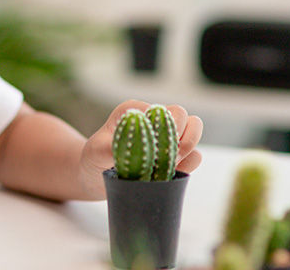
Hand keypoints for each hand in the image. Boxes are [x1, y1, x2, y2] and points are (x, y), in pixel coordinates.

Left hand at [79, 100, 203, 198]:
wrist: (96, 177)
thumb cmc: (94, 159)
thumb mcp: (96, 153)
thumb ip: (109, 148)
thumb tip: (128, 149)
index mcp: (135, 111)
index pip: (162, 111)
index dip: (165, 131)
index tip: (154, 151)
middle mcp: (154, 119)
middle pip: (184, 116)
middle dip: (180, 139)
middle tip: (165, 158)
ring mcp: (166, 137)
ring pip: (194, 131)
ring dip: (187, 150)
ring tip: (168, 165)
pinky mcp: (175, 156)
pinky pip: (195, 156)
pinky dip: (189, 165)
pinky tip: (170, 174)